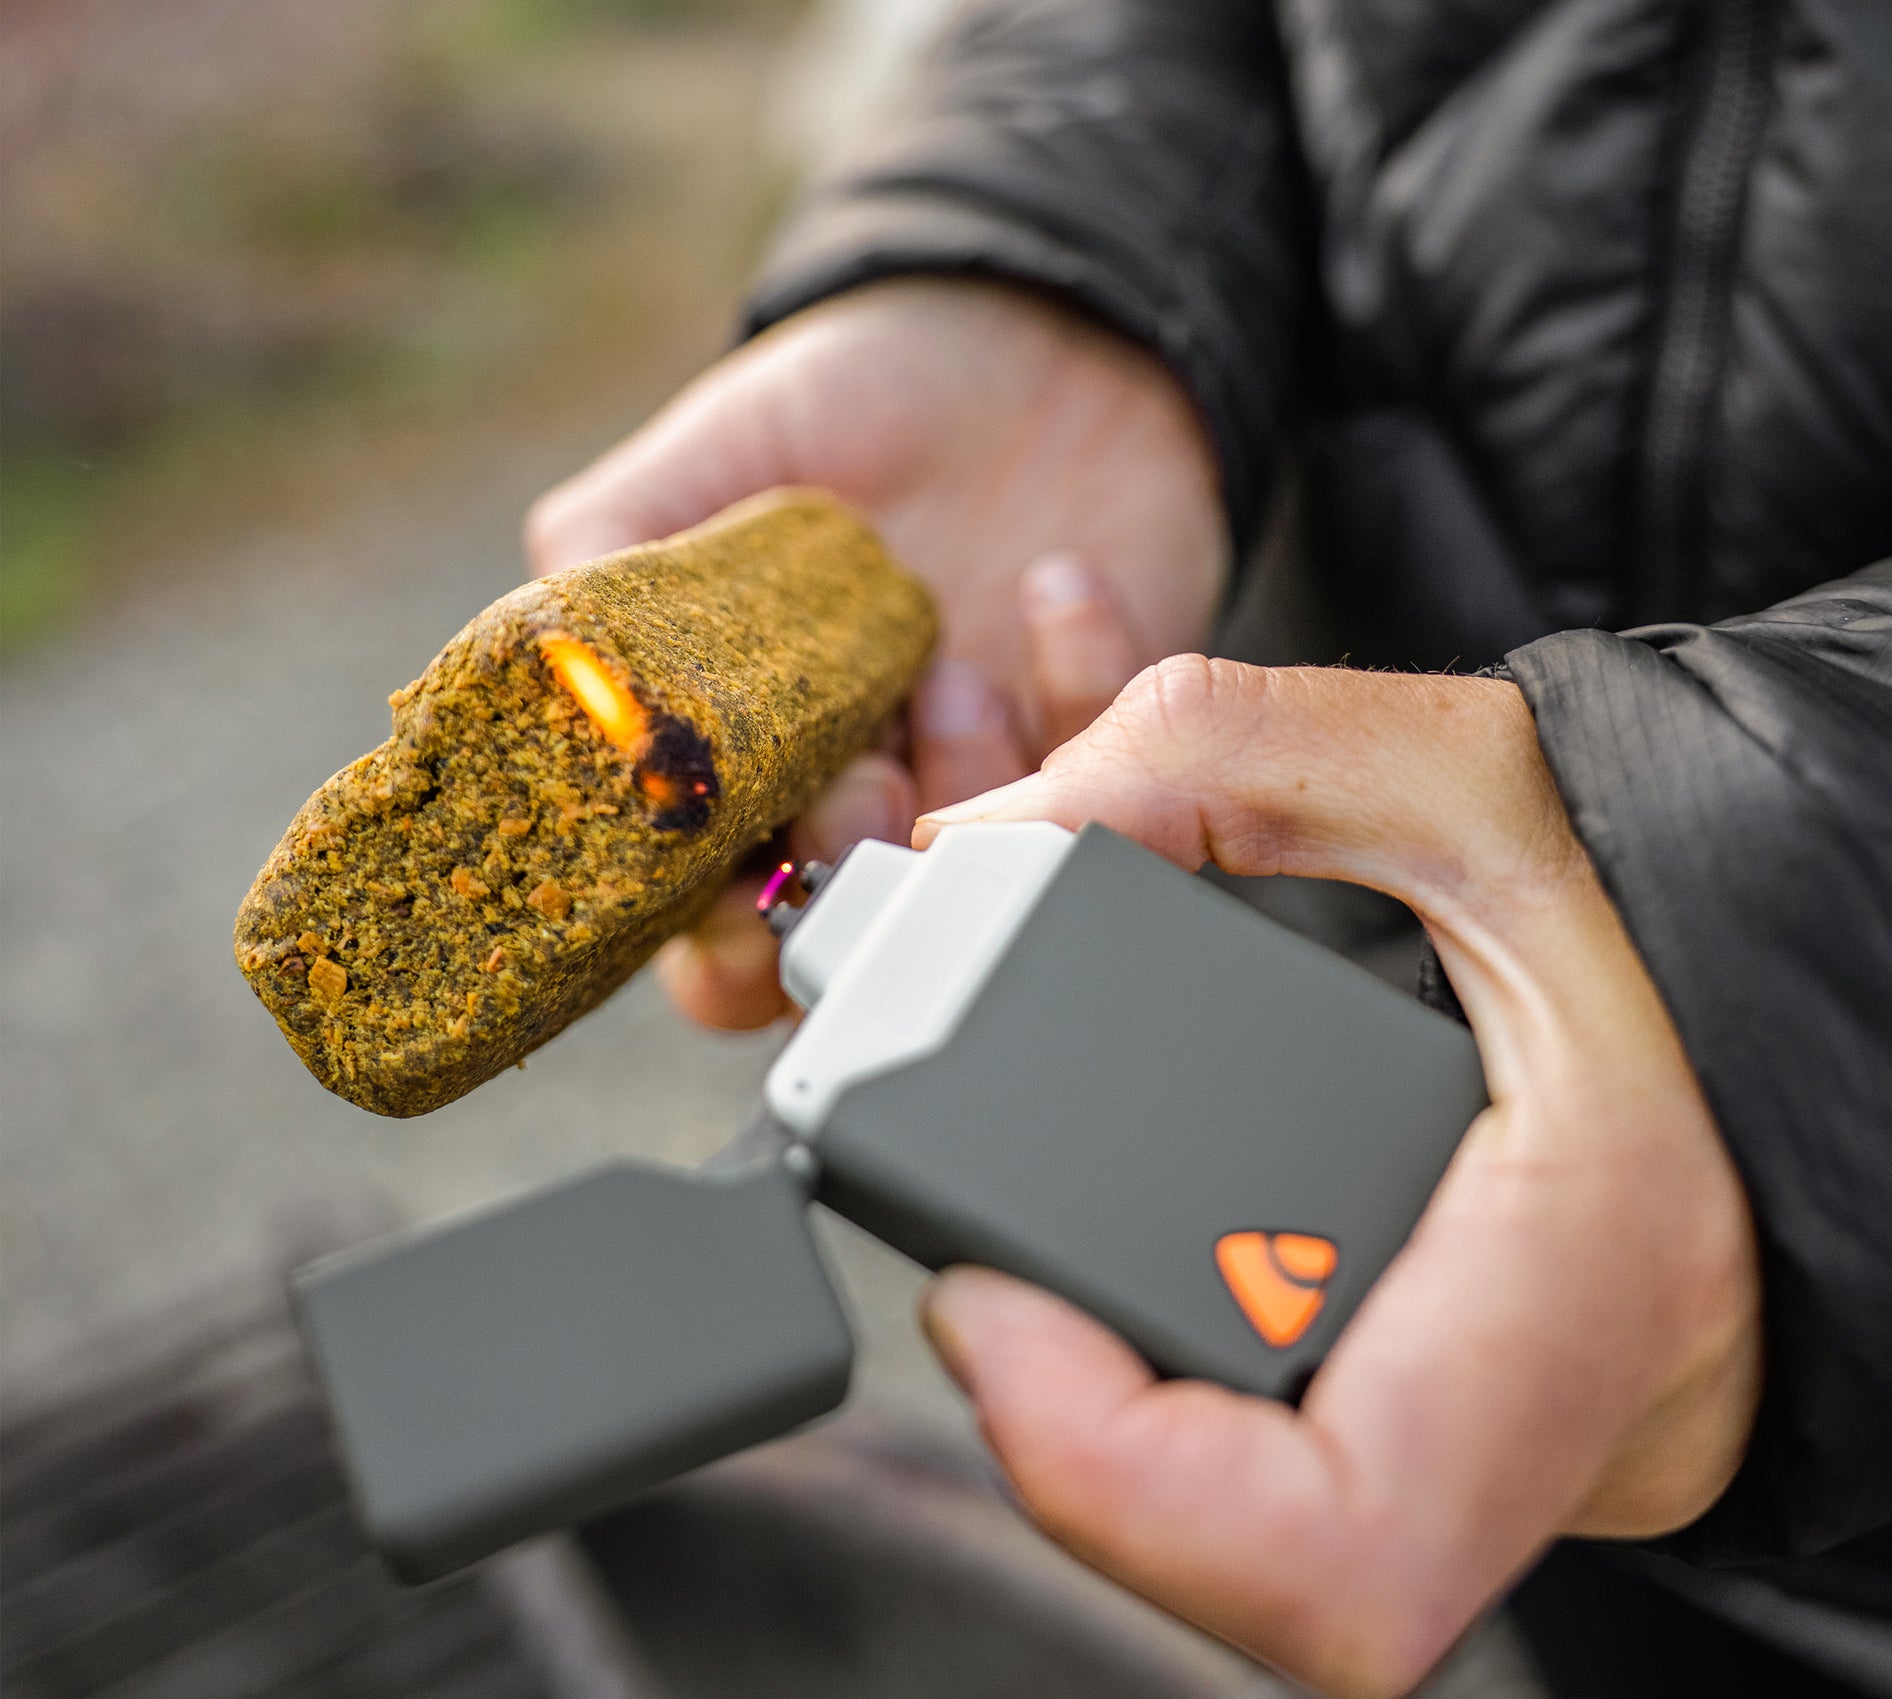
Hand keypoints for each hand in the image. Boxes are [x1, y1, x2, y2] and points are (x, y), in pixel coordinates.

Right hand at [526, 279, 1225, 1027]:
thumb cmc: (846, 398)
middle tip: (858, 792)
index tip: (730, 902)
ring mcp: (979, 781)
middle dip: (842, 898)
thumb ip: (608, 562)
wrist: (1034, 332)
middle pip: (837, 945)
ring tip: (949, 668)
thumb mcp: (702, 457)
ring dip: (958, 795)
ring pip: (971, 890)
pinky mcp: (1100, 742)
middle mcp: (852, 793)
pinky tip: (1055, 586)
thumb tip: (552, 674)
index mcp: (736, 759)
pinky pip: (1111, 783)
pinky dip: (1078, 693)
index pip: (699, 917)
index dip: (708, 943)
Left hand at [913, 654, 1761, 1698]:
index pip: (1342, 1559)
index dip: (1107, 1473)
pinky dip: (1147, 1409)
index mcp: (1579, 1282)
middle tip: (979, 1275)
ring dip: (1089, 1429)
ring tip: (1015, 1282)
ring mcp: (1487, 1449)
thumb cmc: (1669, 899)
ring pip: (1243, 1548)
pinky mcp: (1440, 1428)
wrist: (1785, 990)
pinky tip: (1092, 1306)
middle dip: (1059, 1424)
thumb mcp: (1461, 771)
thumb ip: (1216, 757)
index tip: (983, 1302)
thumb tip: (993, 837)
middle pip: (1243, 1560)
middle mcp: (1534, 1418)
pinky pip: (1269, 1486)